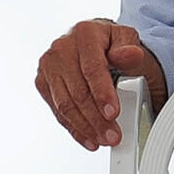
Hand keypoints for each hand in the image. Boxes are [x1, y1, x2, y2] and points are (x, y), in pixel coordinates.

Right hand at [35, 19, 167, 151]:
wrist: (100, 45)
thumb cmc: (115, 44)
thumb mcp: (129, 41)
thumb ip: (130, 50)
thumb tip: (130, 55)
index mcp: (85, 33)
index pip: (92, 68)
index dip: (102, 94)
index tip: (113, 113)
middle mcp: (62, 47)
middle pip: (77, 91)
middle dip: (96, 118)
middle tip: (113, 135)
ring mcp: (49, 66)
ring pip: (64, 104)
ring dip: (85, 127)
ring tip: (103, 140)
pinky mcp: (43, 82)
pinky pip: (58, 111)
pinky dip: (74, 128)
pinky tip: (89, 139)